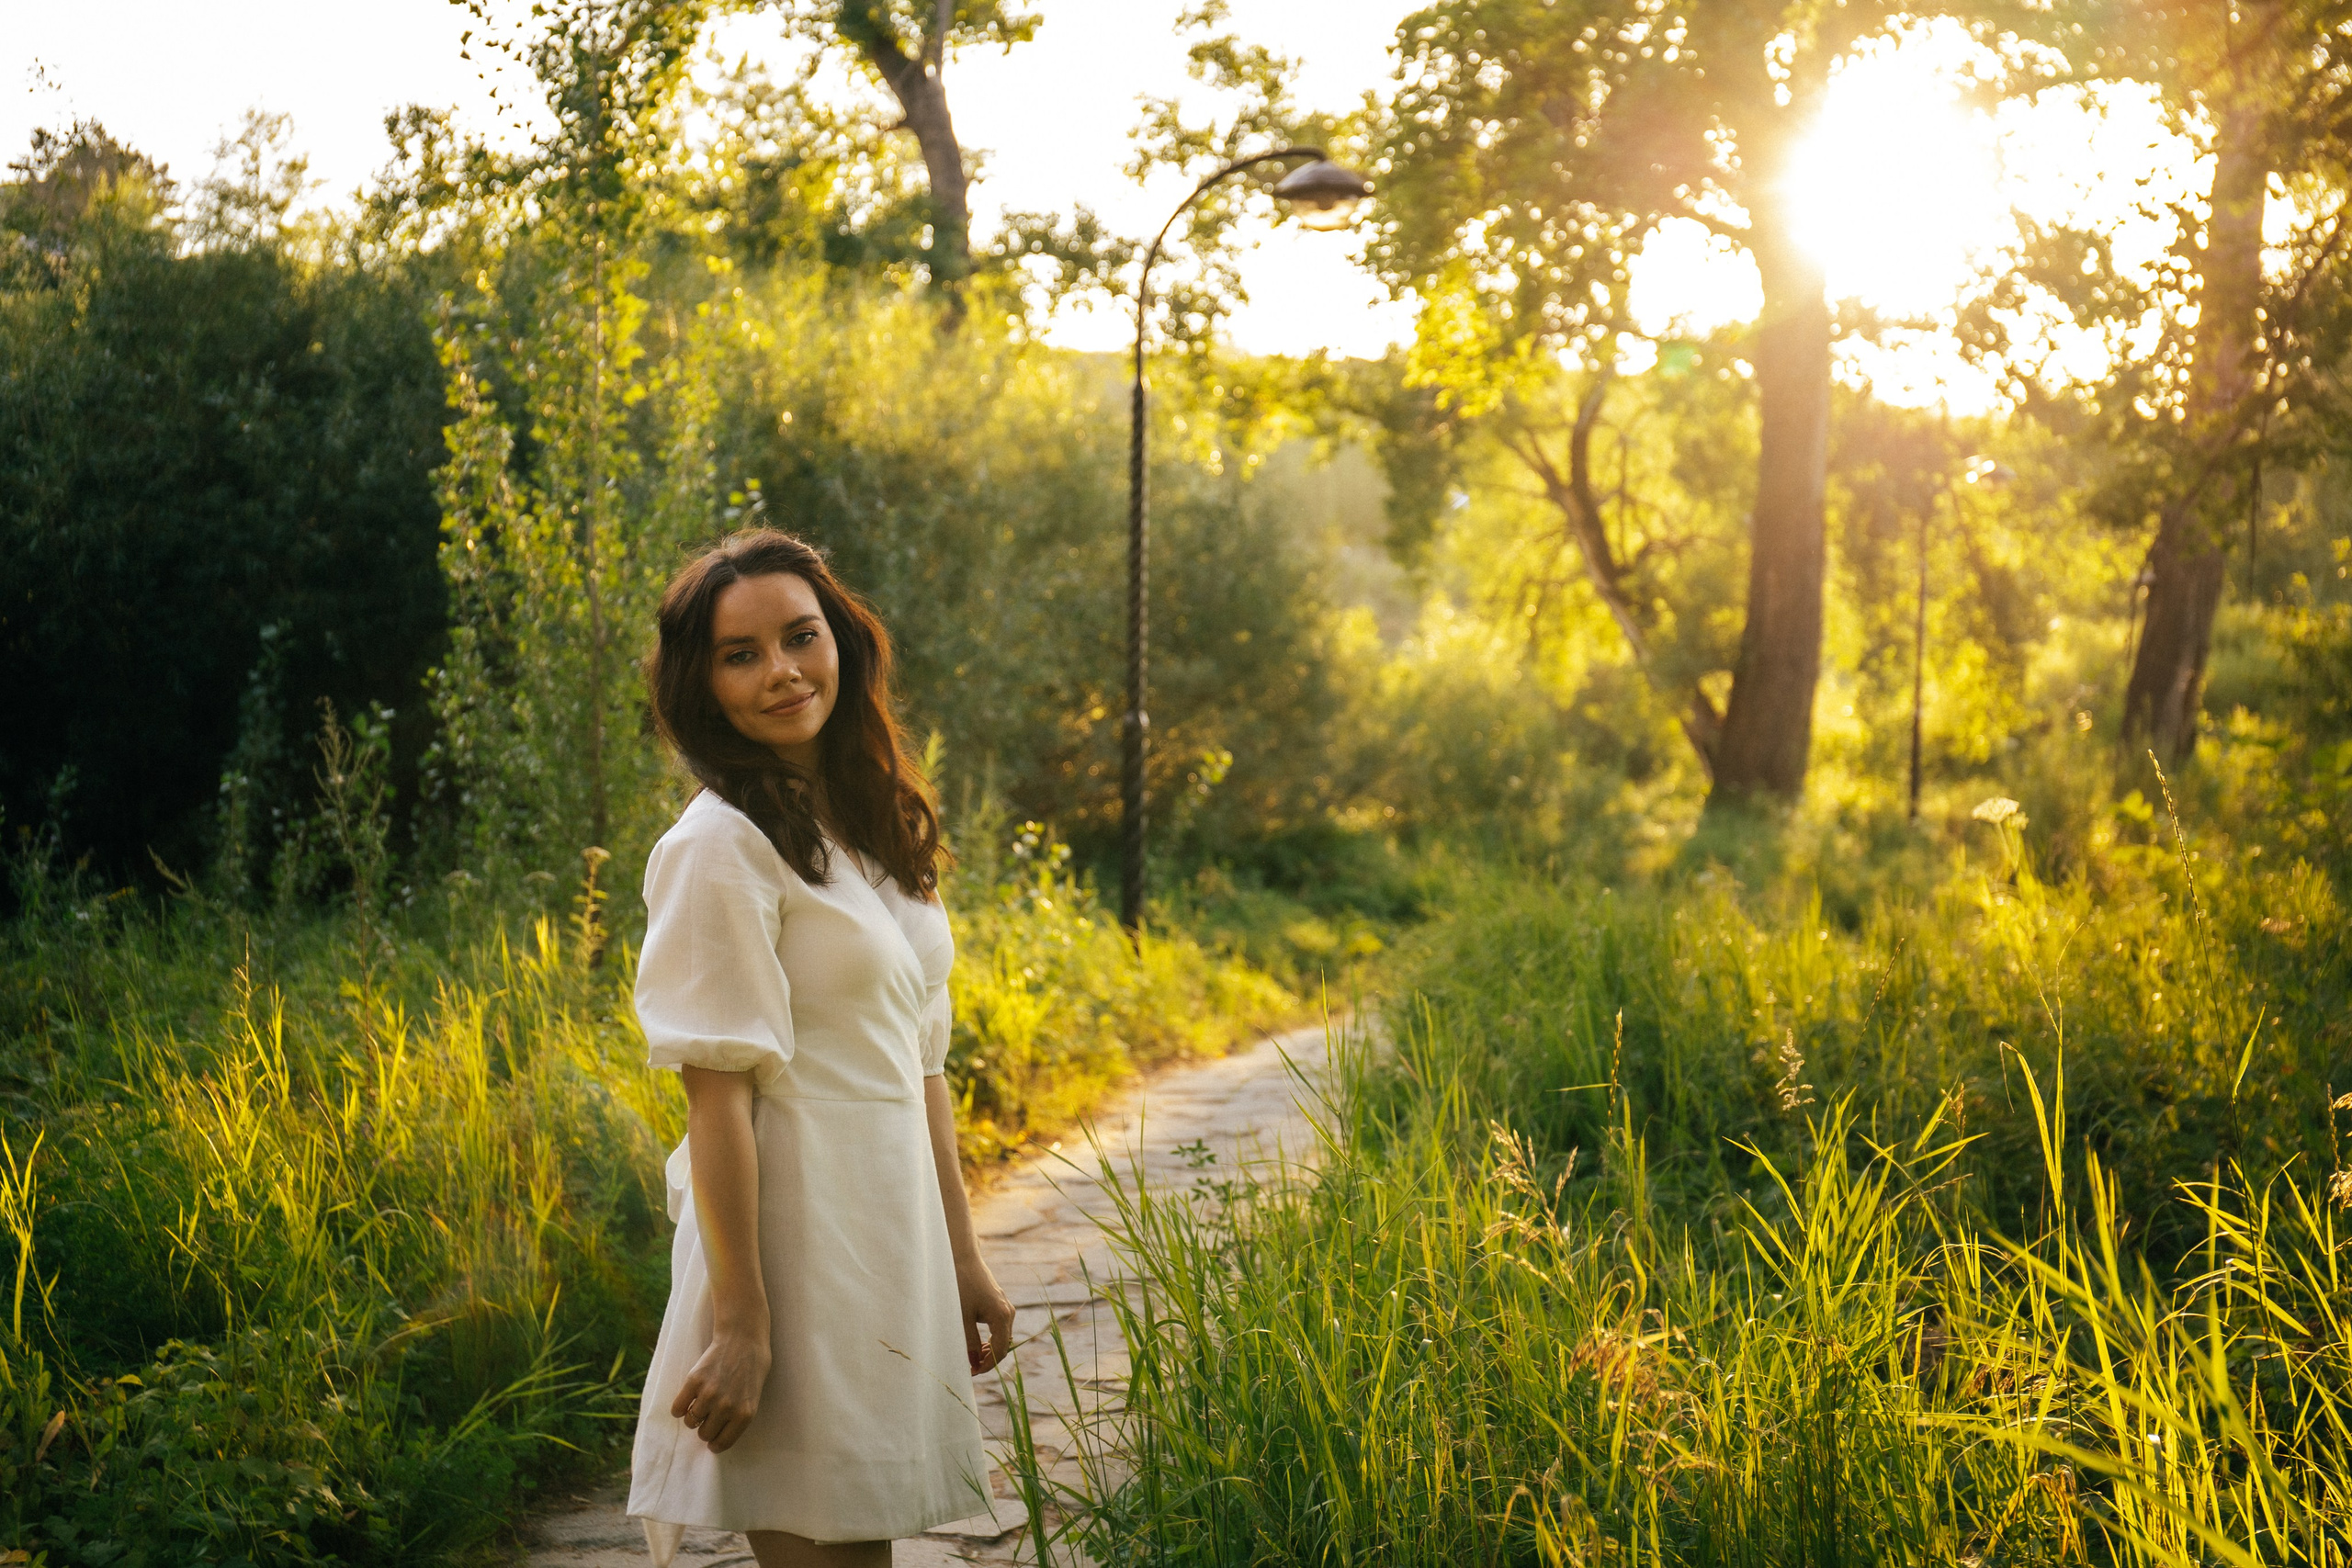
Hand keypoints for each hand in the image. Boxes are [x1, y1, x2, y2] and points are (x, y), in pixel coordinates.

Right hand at [671, 1330, 772, 1453]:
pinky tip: (686, 1401)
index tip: (712, 1442)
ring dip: (693, 1417)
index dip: (715, 1444)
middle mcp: (727, 1407)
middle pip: (704, 1434)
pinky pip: (677, 1408)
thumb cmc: (752, 1369)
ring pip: (690, 1422)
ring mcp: (709, 1394)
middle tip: (708, 1416)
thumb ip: (737, 1418)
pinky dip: (678, 1409)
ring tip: (699, 1405)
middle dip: (705, 1427)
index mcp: (744, 1414)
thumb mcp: (752, 1398)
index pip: (722, 1443)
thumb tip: (716, 1438)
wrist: (743, 1339)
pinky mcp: (694, 1381)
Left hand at [958, 1259, 1015, 1373]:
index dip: (987, 1366)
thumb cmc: (961, 1286)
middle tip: (970, 1368)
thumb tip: (974, 1363)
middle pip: (1003, 1345)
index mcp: (1002, 1317)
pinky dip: (990, 1338)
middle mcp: (1008, 1312)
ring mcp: (1005, 1307)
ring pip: (1001, 1337)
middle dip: (988, 1360)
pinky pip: (999, 1327)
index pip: (1000, 1351)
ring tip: (971, 1357)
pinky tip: (977, 1343)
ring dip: (989, 1350)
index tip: (971, 1373)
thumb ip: (969, 1342)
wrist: (962, 1258)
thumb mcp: (962, 1318)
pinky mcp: (999, 1302)